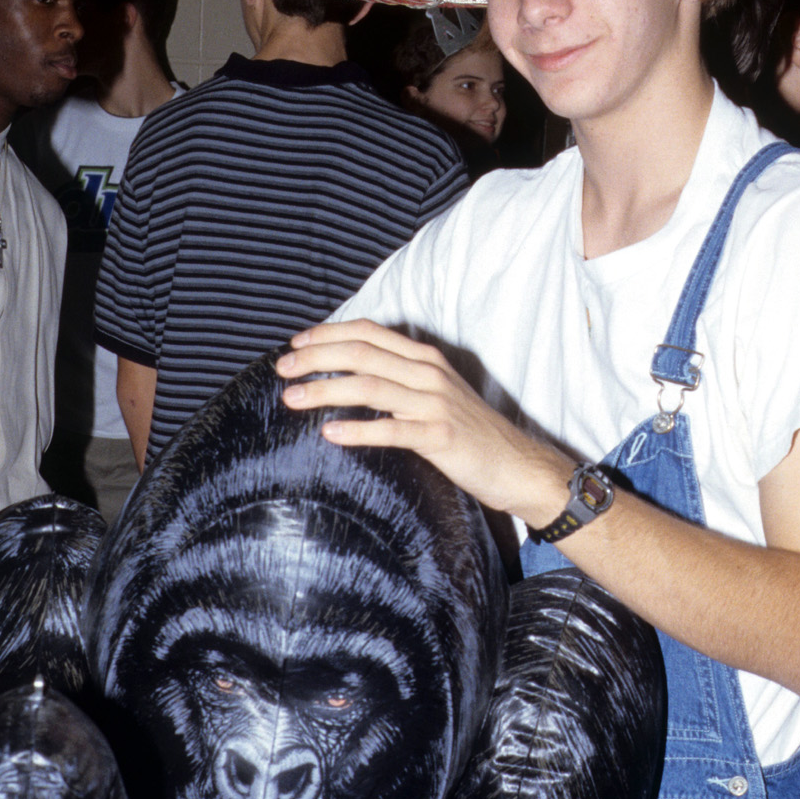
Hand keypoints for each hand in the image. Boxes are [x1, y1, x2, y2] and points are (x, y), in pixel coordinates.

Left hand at [277, 321, 569, 525]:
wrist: (517, 465)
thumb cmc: (470, 434)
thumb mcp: (435, 396)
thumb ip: (399, 381)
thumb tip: (351, 379)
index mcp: (425, 359)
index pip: (369, 333)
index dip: (329, 334)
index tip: (296, 344)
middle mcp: (429, 374)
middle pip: (362, 354)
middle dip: (316, 358)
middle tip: (282, 370)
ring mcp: (435, 404)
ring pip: (370, 387)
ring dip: (325, 390)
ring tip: (292, 399)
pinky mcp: (441, 437)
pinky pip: (392, 430)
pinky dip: (357, 430)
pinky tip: (329, 434)